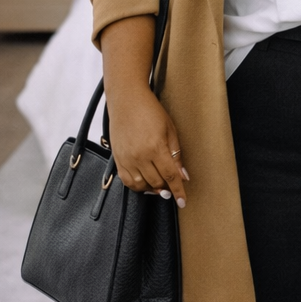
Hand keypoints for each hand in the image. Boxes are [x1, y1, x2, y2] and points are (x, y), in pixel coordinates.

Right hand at [108, 84, 187, 205]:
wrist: (126, 99)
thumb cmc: (151, 111)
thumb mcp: (170, 130)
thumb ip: (176, 155)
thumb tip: (183, 175)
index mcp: (155, 147)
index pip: (170, 177)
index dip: (178, 191)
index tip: (183, 202)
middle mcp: (139, 156)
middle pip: (157, 183)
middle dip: (167, 189)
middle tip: (173, 189)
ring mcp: (126, 158)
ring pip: (141, 185)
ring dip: (153, 189)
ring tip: (160, 186)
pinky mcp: (117, 158)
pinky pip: (127, 180)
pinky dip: (137, 186)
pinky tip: (145, 182)